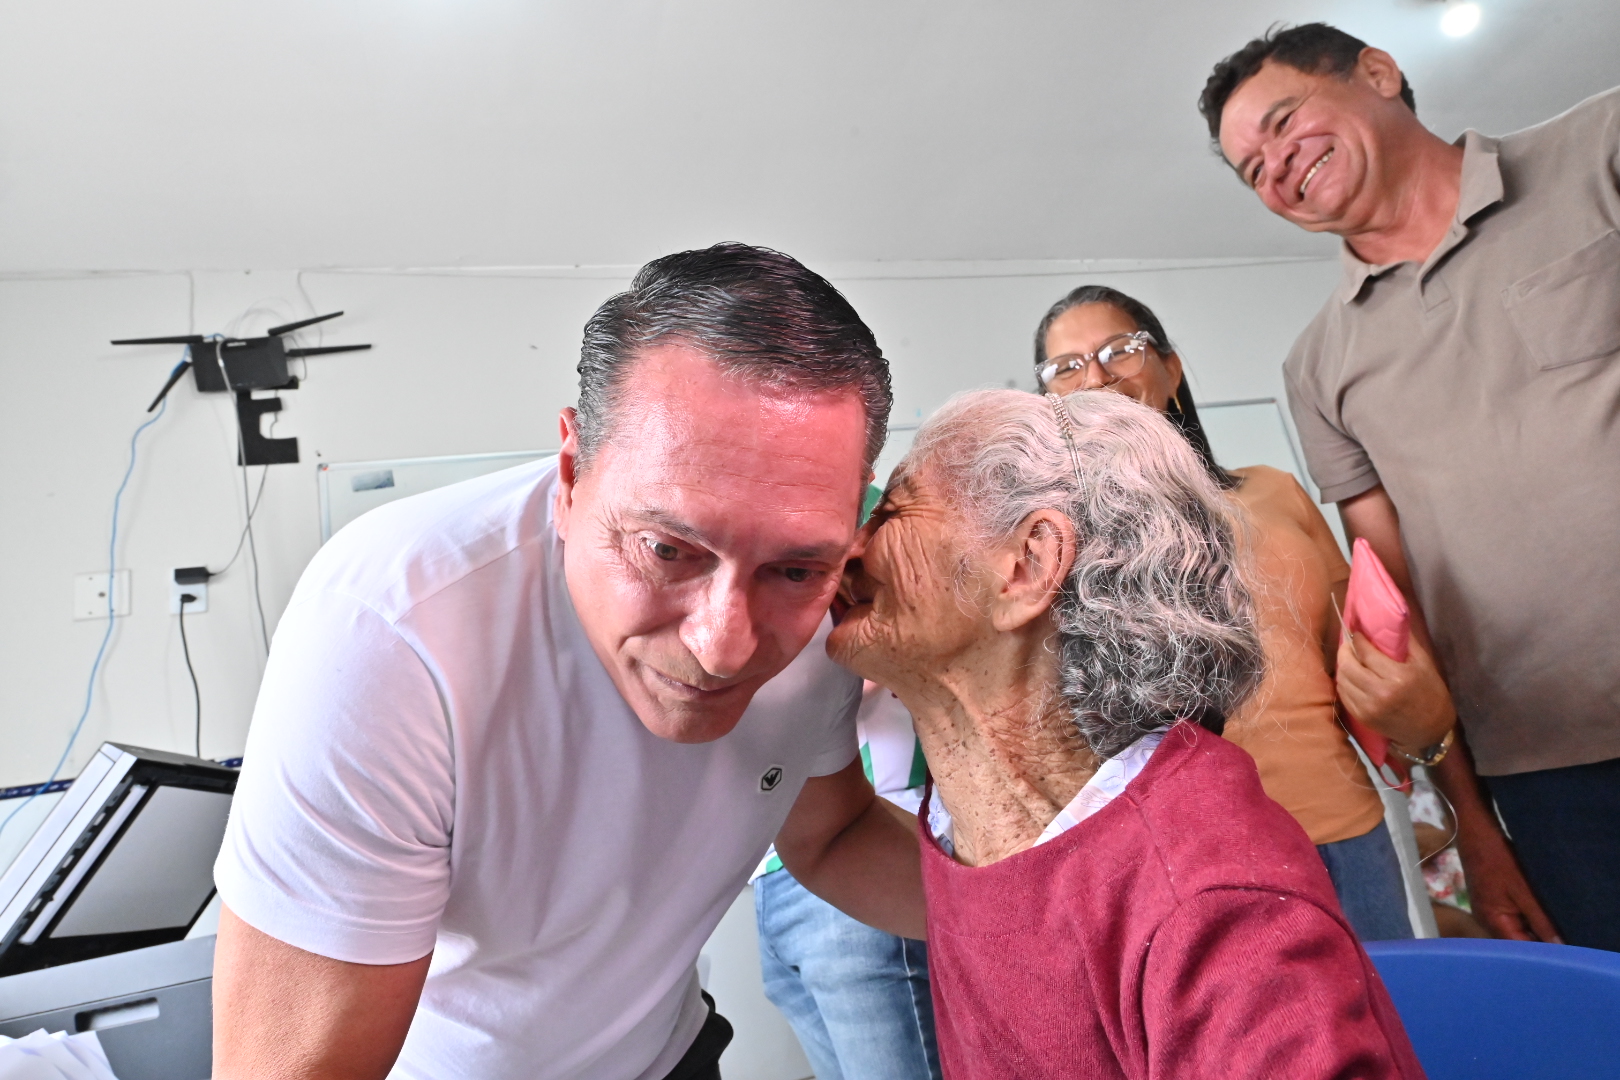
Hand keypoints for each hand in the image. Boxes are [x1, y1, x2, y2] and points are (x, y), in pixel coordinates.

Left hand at [1335, 630, 1454, 751]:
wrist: (1431, 729)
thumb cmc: (1430, 692)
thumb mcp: (1424, 663)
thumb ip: (1405, 641)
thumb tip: (1391, 617)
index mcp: (1398, 677)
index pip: (1366, 653)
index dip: (1357, 639)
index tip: (1355, 632)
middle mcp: (1380, 693)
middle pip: (1348, 665)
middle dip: (1345, 651)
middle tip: (1348, 644)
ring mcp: (1369, 707)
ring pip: (1342, 680)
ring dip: (1342, 666)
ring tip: (1349, 659)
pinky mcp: (1362, 717)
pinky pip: (1343, 695)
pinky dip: (1344, 682)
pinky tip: (1351, 676)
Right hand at [1453, 812, 1561, 942]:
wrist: (1475, 832)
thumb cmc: (1497, 859)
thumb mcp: (1523, 889)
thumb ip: (1540, 919)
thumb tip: (1558, 946)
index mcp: (1492, 922)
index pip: (1520, 949)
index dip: (1542, 952)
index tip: (1566, 951)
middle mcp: (1487, 921)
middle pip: (1516, 942)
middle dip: (1539, 941)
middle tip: (1564, 937)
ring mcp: (1487, 911)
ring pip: (1514, 930)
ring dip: (1532, 929)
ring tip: (1555, 927)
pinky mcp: (1489, 901)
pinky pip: (1510, 918)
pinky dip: (1525, 918)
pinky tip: (1539, 913)